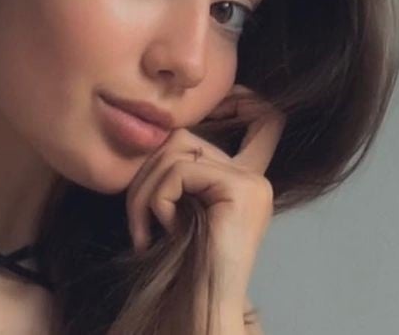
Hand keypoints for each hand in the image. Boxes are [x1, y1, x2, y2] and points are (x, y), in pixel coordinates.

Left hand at [125, 84, 285, 303]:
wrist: (202, 302)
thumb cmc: (180, 262)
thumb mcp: (177, 206)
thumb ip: (177, 172)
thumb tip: (151, 132)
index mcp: (241, 177)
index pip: (261, 118)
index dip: (242, 99)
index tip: (230, 97)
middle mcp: (253, 174)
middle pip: (179, 138)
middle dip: (143, 174)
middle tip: (138, 219)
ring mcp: (252, 181)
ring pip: (172, 152)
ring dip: (144, 193)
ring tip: (147, 229)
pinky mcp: (242, 189)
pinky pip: (178, 172)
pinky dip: (158, 201)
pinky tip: (166, 231)